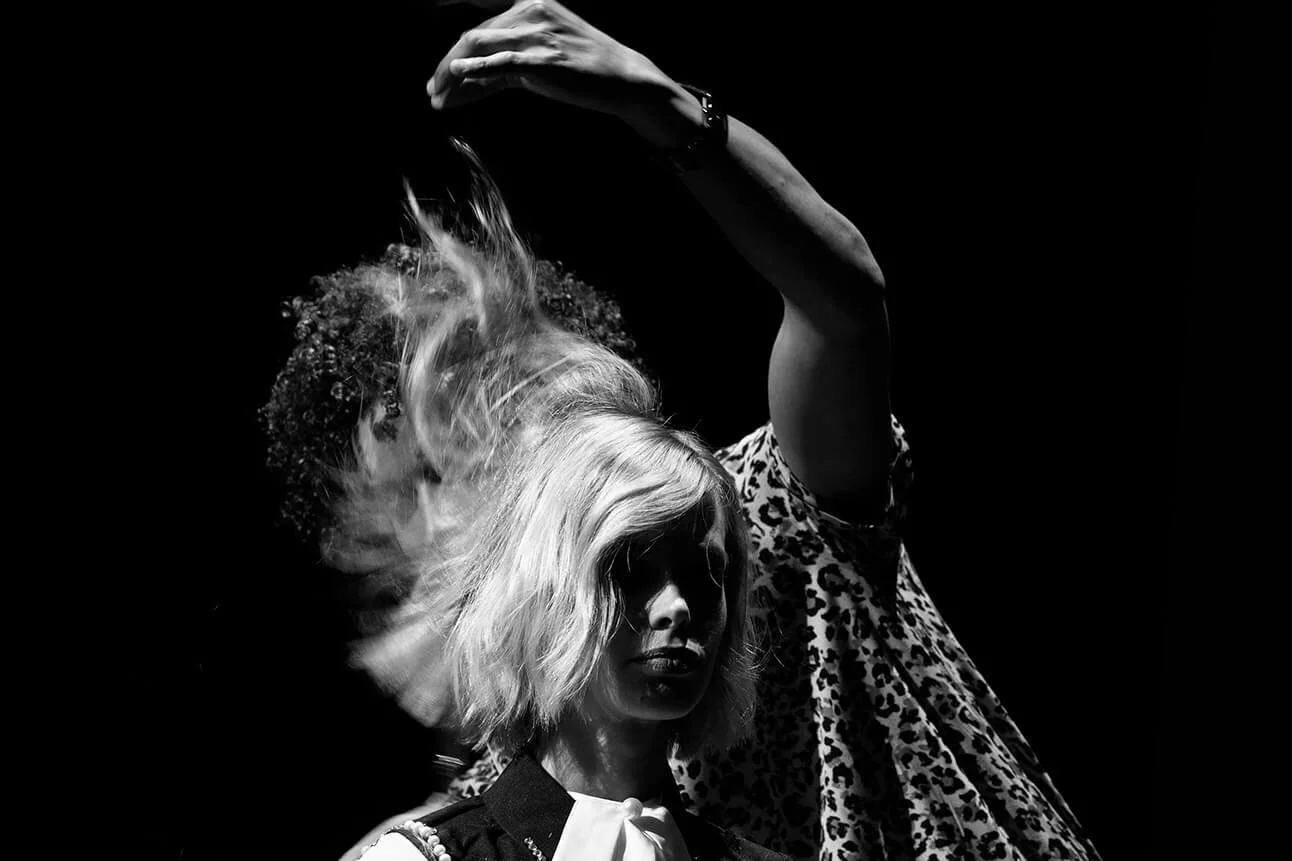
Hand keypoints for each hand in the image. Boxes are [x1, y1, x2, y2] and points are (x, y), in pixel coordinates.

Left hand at [427, 0, 672, 120]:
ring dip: (452, 74)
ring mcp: (536, 34)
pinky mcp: (543, 59)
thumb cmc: (582, 68)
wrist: (622, 77)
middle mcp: (530, 11)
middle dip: (447, 65)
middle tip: (432, 89)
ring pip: (479, 47)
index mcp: (529, 4)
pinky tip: (456, 75)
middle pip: (473, 36)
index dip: (451, 34)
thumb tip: (468, 79)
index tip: (434, 53)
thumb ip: (505, 64)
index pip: (480, 18)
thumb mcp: (541, 56)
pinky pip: (501, 63)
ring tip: (438, 97)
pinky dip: (475, 69)